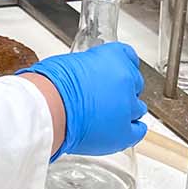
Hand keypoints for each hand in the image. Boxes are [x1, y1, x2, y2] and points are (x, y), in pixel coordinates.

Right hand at [18, 43, 146, 157]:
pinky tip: (123, 129)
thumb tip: (85, 77)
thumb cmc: (51, 84)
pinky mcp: (124, 132)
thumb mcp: (69, 63)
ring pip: (137, 108)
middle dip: (122, 89)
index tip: (115, 70)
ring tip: (109, 114)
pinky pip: (138, 131)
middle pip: (135, 82)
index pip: (128, 57)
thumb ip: (87, 68)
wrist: (49, 108)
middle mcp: (126, 79)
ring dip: (126, 109)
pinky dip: (131, 130)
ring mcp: (128, 106)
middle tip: (105, 95)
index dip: (120, 65)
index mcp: (113, 56)